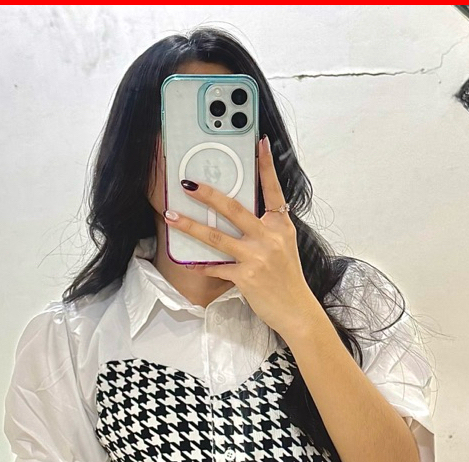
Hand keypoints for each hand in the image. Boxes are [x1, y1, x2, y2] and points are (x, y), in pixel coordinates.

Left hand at [163, 135, 319, 337]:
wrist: (297, 310)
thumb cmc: (288, 279)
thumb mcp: (284, 246)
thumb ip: (267, 229)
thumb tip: (243, 217)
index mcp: (281, 225)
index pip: (273, 190)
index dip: (266, 166)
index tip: (259, 143)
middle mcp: (269, 237)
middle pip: (233, 209)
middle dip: (208, 195)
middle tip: (187, 184)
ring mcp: (256, 257)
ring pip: (216, 237)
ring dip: (190, 226)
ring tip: (171, 217)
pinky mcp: (245, 276)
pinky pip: (216, 268)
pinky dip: (200, 265)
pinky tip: (188, 262)